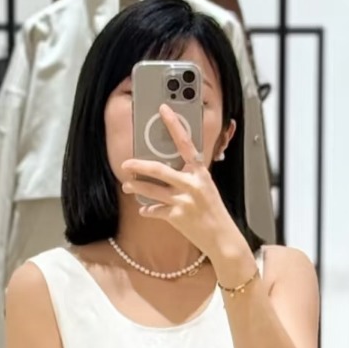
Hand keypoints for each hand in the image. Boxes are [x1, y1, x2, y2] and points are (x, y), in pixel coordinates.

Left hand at [118, 104, 242, 266]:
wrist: (222, 237)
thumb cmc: (213, 211)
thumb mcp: (206, 188)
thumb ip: (190, 176)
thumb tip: (169, 169)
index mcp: (200, 173)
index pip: (186, 143)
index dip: (174, 125)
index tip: (164, 110)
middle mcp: (192, 184)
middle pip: (159, 170)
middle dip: (139, 166)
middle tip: (126, 164)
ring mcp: (184, 201)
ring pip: (152, 191)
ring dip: (137, 188)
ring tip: (127, 186)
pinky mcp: (177, 217)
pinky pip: (155, 211)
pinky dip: (148, 211)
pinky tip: (144, 210)